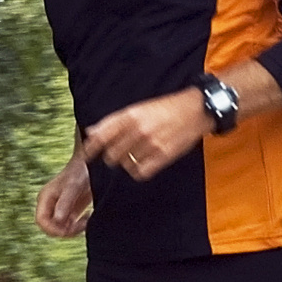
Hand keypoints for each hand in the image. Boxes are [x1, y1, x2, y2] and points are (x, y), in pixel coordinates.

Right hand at [35, 155, 92, 237]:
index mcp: (45, 198)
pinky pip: (68, 226)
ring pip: (59, 229)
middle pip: (49, 227)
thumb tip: (58, 220)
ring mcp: (58, 208)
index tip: (68, 230)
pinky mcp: (68, 211)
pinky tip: (87, 218)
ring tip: (86, 220)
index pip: (41, 220)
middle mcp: (49, 204)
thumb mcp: (73, 186)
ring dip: (72, 230)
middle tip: (81, 224)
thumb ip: (65, 203)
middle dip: (64, 231)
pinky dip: (77, 227)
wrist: (92, 164)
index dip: (52, 229)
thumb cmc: (80, 172)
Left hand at [77, 88, 206, 184]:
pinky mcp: (163, 156)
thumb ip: (113, 121)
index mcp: (130, 115)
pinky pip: (140, 172)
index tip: (86, 156)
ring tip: (136, 155)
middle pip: (112, 154)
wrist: (195, 110)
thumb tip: (91, 132)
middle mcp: (138, 129)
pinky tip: (143, 164)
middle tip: (116, 155)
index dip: (91, 148)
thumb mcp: (138, 109)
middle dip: (111, 157)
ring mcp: (151, 143)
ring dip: (127, 163)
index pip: (102, 135)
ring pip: (126, 164)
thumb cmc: (165, 109)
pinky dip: (138, 171)